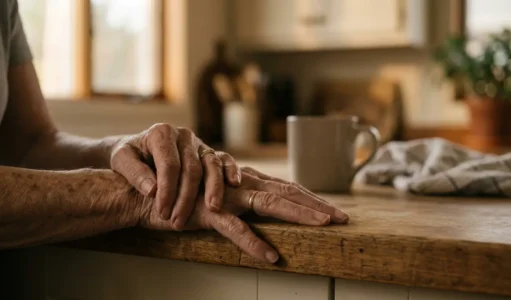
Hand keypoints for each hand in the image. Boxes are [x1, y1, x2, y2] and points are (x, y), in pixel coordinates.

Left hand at [110, 123, 239, 229]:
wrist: (137, 149)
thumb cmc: (128, 156)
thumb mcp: (121, 160)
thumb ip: (135, 174)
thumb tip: (152, 191)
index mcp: (161, 133)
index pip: (169, 164)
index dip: (168, 190)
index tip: (163, 212)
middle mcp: (183, 135)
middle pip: (191, 168)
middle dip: (187, 197)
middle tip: (178, 221)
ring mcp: (198, 143)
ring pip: (211, 164)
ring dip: (214, 188)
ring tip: (213, 209)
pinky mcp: (209, 152)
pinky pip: (224, 159)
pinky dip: (231, 170)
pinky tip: (234, 184)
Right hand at [138, 168, 348, 262]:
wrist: (148, 194)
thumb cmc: (185, 197)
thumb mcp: (220, 198)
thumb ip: (242, 201)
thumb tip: (265, 211)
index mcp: (246, 183)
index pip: (286, 188)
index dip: (311, 198)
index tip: (335, 211)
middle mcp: (240, 186)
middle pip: (287, 193)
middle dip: (317, 205)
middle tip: (343, 218)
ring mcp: (226, 198)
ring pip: (269, 205)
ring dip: (298, 215)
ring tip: (323, 227)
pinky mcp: (208, 213)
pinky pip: (234, 230)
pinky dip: (253, 243)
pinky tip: (271, 257)